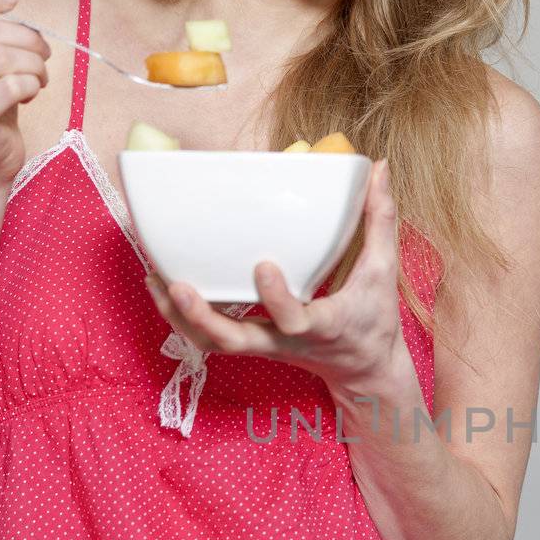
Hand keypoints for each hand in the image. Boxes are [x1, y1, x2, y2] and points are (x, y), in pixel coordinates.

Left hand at [145, 160, 403, 392]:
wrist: (363, 371)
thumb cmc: (374, 321)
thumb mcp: (383, 272)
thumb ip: (380, 220)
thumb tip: (380, 169)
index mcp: (322, 326)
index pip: (294, 321)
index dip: (276, 299)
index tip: (264, 266)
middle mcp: (285, 340)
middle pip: (233, 343)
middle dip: (202, 318)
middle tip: (178, 286)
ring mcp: (263, 345)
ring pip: (212, 344)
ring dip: (180, 318)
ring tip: (156, 280)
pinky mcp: (251, 343)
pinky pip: (210, 337)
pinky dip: (182, 317)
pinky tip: (164, 286)